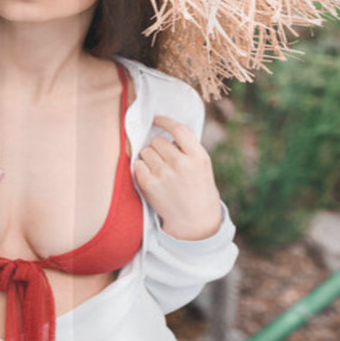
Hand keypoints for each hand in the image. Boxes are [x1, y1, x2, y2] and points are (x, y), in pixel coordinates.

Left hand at [133, 115, 222, 240]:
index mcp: (198, 156)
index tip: (156, 119)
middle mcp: (181, 164)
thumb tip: (162, 129)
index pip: (178, 129)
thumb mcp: (202, 165)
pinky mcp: (150, 185)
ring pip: (146, 151)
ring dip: (149, 156)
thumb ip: (187, 147)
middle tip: (164, 158)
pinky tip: (151, 176)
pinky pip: (137, 164)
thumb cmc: (198, 188)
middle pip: (158, 141)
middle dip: (158, 146)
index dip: (164, 121)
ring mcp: (164, 174)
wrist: (194, 221)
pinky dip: (141, 168)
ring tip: (158, 169)